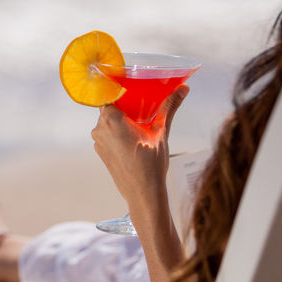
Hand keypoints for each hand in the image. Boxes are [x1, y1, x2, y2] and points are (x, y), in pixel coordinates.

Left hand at [91, 85, 188, 208]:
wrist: (143, 193)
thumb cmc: (150, 165)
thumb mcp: (161, 132)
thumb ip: (169, 107)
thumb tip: (182, 89)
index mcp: (110, 119)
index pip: (109, 93)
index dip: (120, 89)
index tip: (131, 88)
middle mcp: (100, 129)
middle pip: (110, 107)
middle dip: (125, 106)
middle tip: (142, 105)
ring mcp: (99, 142)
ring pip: (108, 122)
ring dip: (122, 120)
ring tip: (140, 123)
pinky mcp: (101, 152)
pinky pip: (108, 135)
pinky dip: (119, 133)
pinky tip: (134, 137)